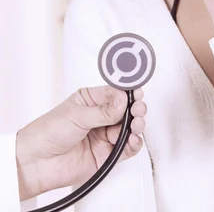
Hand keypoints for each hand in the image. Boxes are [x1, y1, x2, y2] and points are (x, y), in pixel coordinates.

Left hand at [16, 85, 146, 200]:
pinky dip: (134, 143)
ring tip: (136, 123)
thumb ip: (103, 111)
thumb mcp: (76, 115)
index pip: (115, 91)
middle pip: (126, 109)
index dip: (128, 91)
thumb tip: (123, 101)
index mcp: (91, 99)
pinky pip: (127, 147)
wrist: (36, 163)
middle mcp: (101, 116)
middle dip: (135, 107)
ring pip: (130, 127)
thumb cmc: (48, 132)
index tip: (136, 91)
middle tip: (137, 108)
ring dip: (137, 123)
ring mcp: (105, 135)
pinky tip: (133, 139)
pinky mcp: (107, 154)